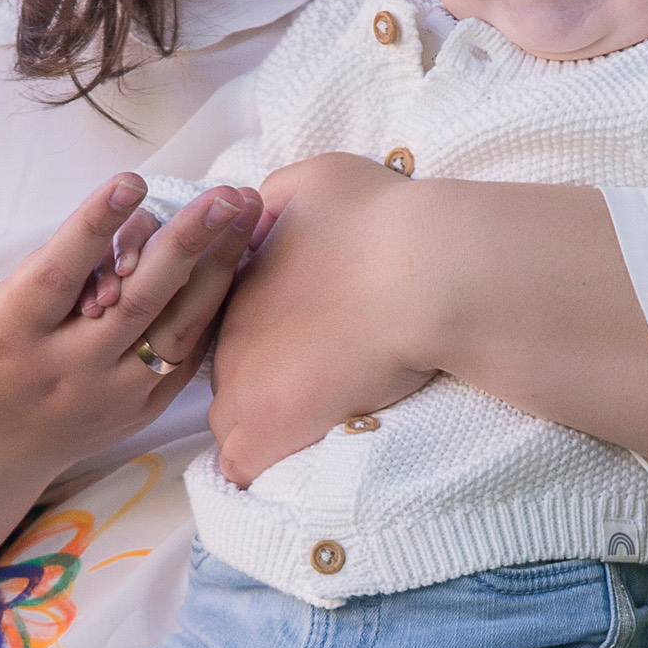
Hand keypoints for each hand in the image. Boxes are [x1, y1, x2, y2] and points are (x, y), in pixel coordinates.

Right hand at [0, 161, 263, 467]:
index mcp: (8, 335)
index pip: (57, 277)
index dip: (93, 228)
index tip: (132, 179)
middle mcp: (62, 372)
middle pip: (133, 306)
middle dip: (183, 246)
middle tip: (223, 195)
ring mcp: (106, 397)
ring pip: (173, 333)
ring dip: (216, 272)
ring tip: (245, 214)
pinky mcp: (137, 409)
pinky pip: (186, 358)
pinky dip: (213, 308)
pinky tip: (236, 257)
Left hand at [209, 154, 435, 485]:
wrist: (421, 270)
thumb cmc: (381, 219)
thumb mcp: (318, 180)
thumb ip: (280, 197)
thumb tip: (262, 211)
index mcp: (237, 283)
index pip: (232, 326)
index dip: (268, 340)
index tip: (308, 344)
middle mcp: (226, 333)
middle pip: (228, 375)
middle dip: (263, 384)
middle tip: (317, 383)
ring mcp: (240, 383)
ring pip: (231, 423)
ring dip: (263, 426)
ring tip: (314, 423)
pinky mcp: (266, 428)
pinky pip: (241, 467)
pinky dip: (263, 466)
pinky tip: (296, 457)